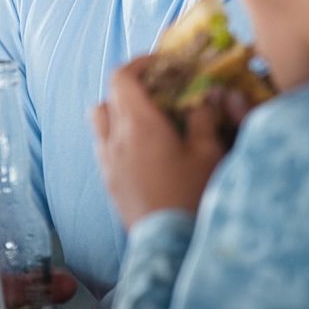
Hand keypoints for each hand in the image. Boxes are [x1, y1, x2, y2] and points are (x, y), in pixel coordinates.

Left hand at [92, 55, 241, 227]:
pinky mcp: (108, 181)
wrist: (170, 245)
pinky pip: (104, 146)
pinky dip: (117, 136)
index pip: (122, 77)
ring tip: (147, 119)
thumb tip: (203, 97)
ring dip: (119, 111)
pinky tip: (143, 149)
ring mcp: (107, 162)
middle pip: (108, 96)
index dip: (140, 63)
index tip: (163, 64)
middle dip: (132, 86)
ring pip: (100, 121)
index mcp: (139, 124)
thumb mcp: (208, 152)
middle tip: (160, 91)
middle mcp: (115, 139)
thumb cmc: (192, 196)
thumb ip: (203, 117)